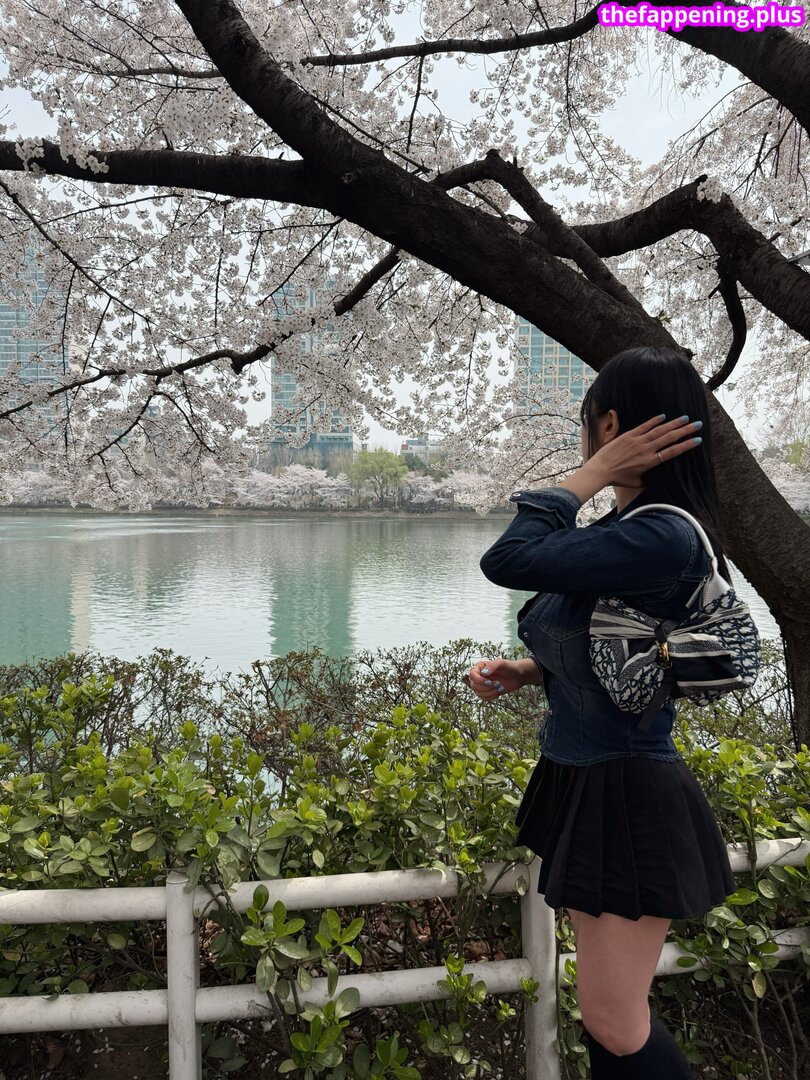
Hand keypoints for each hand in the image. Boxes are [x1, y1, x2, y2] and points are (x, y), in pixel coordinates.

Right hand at [465, 657, 526, 700]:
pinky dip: (492, 696)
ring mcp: (482, 685)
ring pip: (478, 693)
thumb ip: (492, 666)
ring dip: (490, 692)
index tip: (489, 682)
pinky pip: (484, 698)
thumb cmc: (510, 667)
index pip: (472, 675)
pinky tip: (499, 691)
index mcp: (480, 667)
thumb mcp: (502, 663)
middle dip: (486, 687)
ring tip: (499, 687)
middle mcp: (479, 676)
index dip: (479, 680)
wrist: (518, 676)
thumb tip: (483, 673)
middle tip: (498, 683)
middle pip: (473, 686)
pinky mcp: (487, 692)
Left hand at [586, 414, 702, 488]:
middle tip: (698, 424)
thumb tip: (653, 481)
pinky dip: (654, 421)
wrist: (600, 470)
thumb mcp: (635, 483)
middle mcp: (646, 450)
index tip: (697, 440)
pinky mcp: (628, 436)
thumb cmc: (617, 479)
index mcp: (650, 462)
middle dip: (685, 430)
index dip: (686, 445)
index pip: (672, 452)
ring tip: (685, 418)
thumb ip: (646, 480)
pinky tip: (664, 416)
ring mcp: (637, 441)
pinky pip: (644, 426)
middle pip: (670, 438)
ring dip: (673, 423)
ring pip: (659, 430)